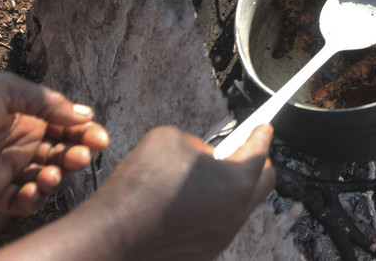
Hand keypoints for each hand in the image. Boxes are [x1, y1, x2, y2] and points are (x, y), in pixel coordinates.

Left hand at [0, 73, 108, 214]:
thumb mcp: (5, 90)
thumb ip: (47, 101)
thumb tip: (85, 115)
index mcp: (26, 116)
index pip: (66, 126)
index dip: (86, 132)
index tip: (100, 140)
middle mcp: (21, 142)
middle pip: (61, 152)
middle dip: (77, 155)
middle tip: (81, 157)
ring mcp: (7, 169)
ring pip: (47, 177)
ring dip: (57, 177)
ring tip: (52, 174)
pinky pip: (23, 201)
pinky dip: (36, 198)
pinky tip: (36, 189)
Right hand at [84, 125, 275, 259]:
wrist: (111, 235)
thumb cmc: (140, 186)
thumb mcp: (171, 139)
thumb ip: (198, 143)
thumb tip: (206, 154)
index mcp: (236, 180)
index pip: (260, 151)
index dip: (261, 134)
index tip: (263, 128)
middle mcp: (237, 211)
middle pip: (263, 181)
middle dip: (258, 161)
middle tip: (244, 148)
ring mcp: (223, 235)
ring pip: (242, 204)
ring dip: (235, 187)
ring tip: (210, 175)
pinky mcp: (206, 251)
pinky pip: (221, 223)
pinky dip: (216, 208)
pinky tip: (194, 201)